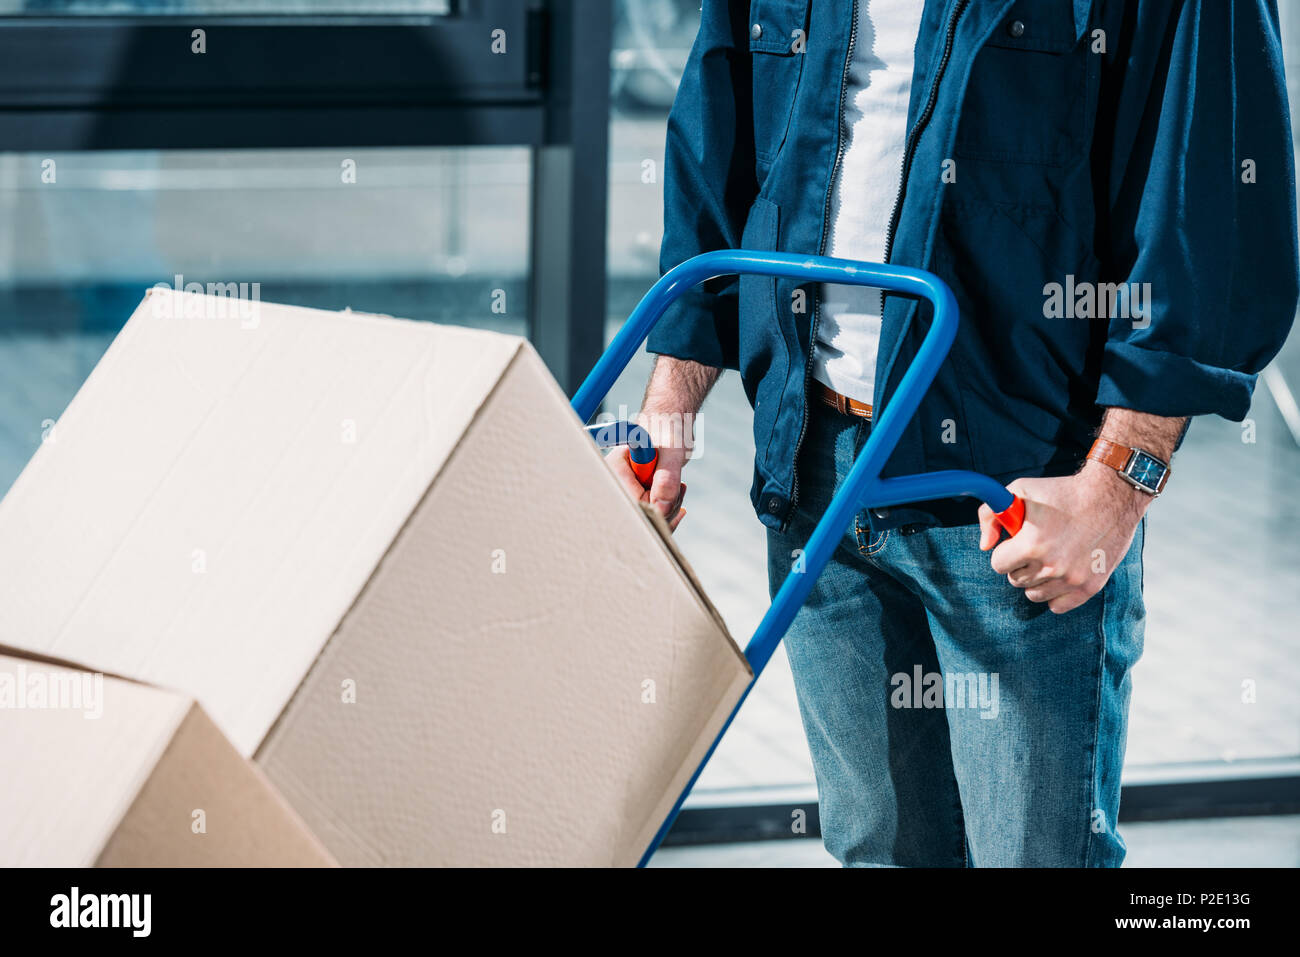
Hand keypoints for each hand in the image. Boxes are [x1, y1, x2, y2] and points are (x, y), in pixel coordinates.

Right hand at [604, 410, 689, 531]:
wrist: (669, 424)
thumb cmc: (668, 430)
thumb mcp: (672, 452)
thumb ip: (667, 478)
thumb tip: (661, 509)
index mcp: (614, 467)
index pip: (633, 502)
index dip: (657, 503)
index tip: (675, 489)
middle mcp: (614, 482)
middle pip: (637, 515)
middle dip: (665, 510)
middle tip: (679, 488)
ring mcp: (623, 491)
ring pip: (646, 519)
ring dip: (669, 509)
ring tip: (678, 487)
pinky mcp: (634, 497)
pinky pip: (649, 518)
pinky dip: (668, 512)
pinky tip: (676, 496)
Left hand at [977, 462, 1149, 613]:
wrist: (1110, 495)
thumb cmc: (1061, 492)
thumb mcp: (1019, 490)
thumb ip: (990, 515)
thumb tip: (985, 546)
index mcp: (1031, 545)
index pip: (998, 564)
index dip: (1005, 551)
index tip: (1016, 542)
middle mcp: (1052, 566)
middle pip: (1015, 580)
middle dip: (1020, 564)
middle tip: (1036, 546)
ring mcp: (1072, 580)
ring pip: (1034, 595)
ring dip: (1036, 579)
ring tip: (1049, 557)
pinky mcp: (1090, 587)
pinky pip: (1058, 606)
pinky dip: (1055, 594)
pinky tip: (1061, 573)